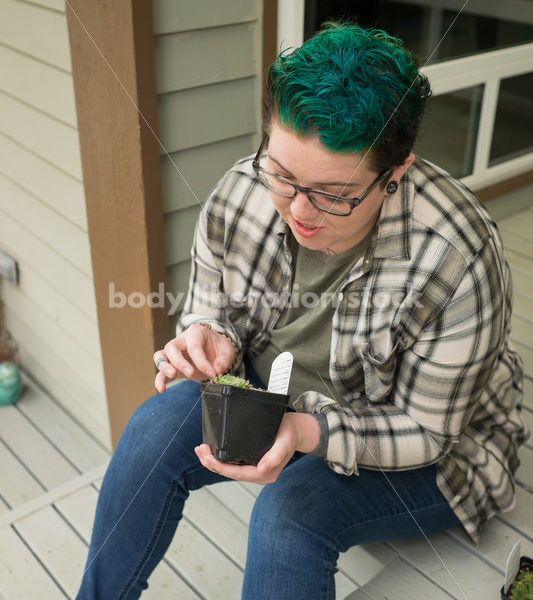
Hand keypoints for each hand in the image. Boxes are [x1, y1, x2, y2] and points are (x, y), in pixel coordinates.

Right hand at [153, 324, 235, 391]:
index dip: (202, 362)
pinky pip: (161, 372)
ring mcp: (174, 354)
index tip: (212, 373)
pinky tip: (161, 389)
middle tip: (191, 373)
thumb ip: (223, 360)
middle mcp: (181, 341)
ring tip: (172, 375)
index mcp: (195, 333)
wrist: (215, 350)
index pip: (194, 347)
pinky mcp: (172, 366)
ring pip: (160, 356)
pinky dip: (160, 380)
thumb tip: (216, 371)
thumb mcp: (226, 350)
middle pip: (172, 348)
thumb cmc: (218, 347)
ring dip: (164, 367)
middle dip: (180, 361)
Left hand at [195, 412, 320, 483]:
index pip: (237, 474)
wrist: (296, 430)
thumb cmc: (290, 433)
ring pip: (229, 468)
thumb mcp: (285, 442)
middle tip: (200, 450)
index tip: (208, 458)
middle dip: (212, 463)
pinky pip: (233, 462)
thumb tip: (262, 469)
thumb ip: (275, 456)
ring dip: (213, 460)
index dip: (220, 467)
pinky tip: (211, 450)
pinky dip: (220, 456)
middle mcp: (258, 474)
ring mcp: (254, 468)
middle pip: (230, 472)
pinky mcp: (251, 461)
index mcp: (265, 473)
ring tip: (200, 450)